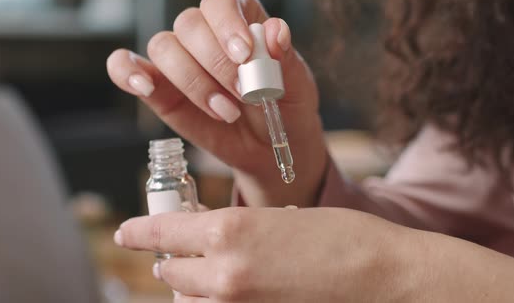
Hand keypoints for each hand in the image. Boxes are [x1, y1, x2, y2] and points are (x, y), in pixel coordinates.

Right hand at [106, 0, 327, 206]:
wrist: (270, 146)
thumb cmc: (285, 108)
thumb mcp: (297, 86)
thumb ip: (286, 59)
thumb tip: (276, 31)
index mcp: (241, 19)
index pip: (221, 1)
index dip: (228, 23)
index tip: (244, 54)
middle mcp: (205, 33)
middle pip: (189, 24)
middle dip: (215, 63)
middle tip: (244, 95)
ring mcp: (179, 60)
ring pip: (163, 47)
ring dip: (192, 82)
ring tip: (226, 112)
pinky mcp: (158, 88)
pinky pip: (126, 67)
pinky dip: (127, 71)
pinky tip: (144, 86)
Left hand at [114, 207, 410, 302]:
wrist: (384, 277)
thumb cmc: (343, 239)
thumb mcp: (281, 219)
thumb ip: (237, 232)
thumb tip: (209, 238)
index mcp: (230, 231)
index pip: (163, 231)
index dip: (140, 231)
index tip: (128, 233)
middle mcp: (223, 274)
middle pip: (171, 274)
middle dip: (176, 262)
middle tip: (189, 253)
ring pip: (189, 302)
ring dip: (194, 289)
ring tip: (220, 276)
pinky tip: (240, 290)